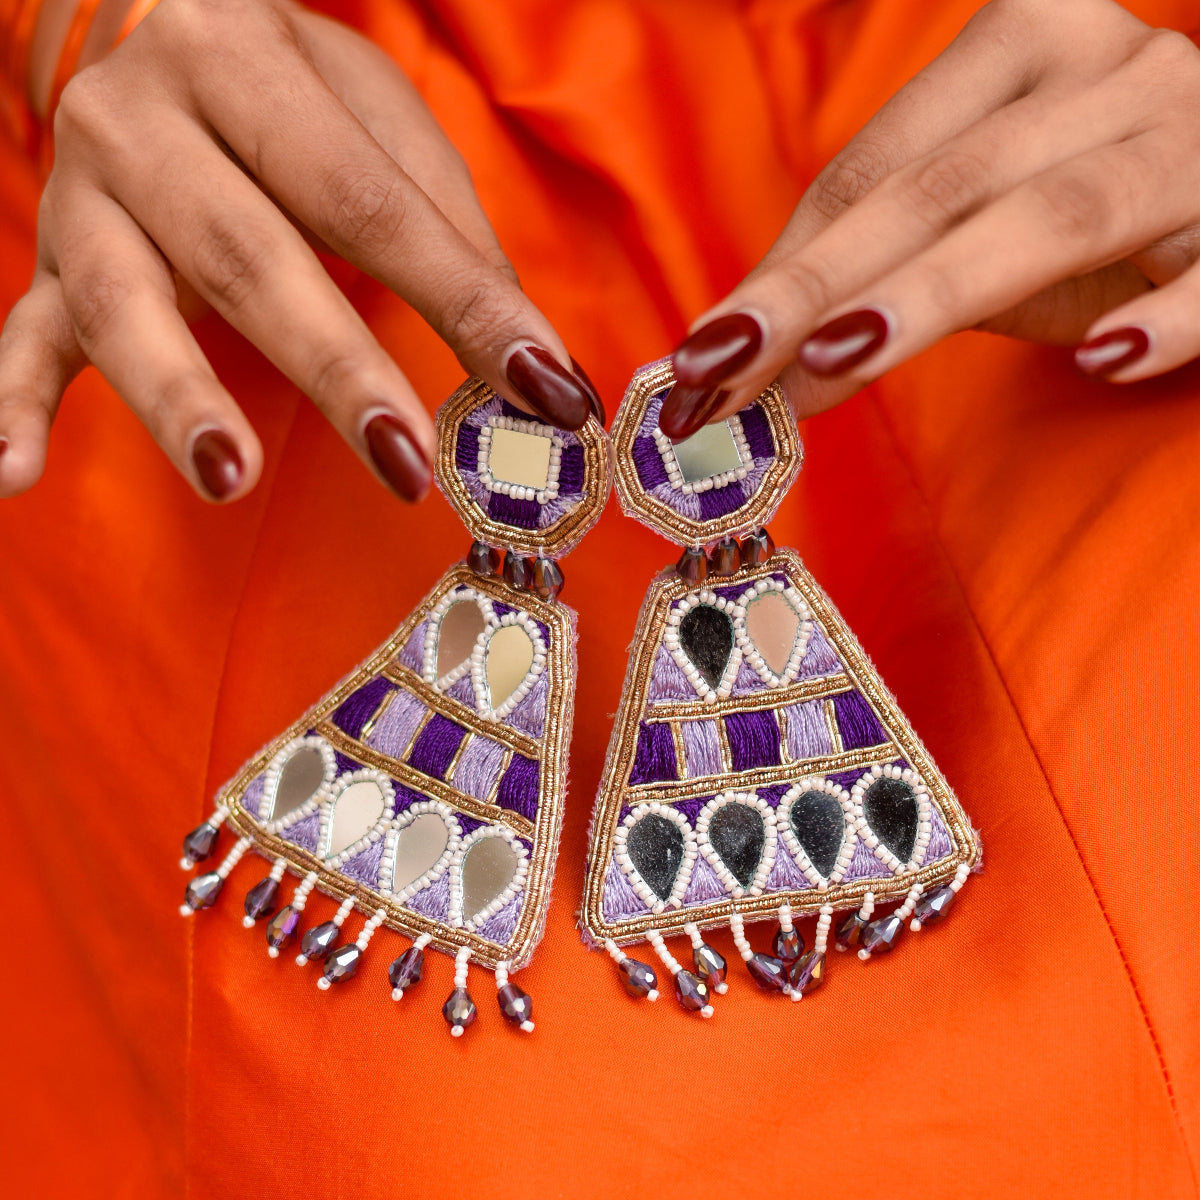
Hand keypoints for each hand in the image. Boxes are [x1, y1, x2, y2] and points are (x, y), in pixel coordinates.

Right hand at [0, 0, 599, 501]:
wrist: (141, 18)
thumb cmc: (282, 87)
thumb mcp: (371, 114)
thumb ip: (440, 220)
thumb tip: (521, 345)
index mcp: (249, 64)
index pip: (371, 201)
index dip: (464, 301)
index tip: (546, 390)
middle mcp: (147, 116)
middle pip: (250, 256)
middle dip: (336, 367)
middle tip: (408, 463)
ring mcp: (85, 194)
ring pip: (126, 303)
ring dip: (179, 397)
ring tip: (229, 479)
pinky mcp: (46, 257)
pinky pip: (23, 332)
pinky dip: (6, 404)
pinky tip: (10, 474)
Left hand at [661, 0, 1199, 437]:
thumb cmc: (1102, 203)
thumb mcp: (986, 210)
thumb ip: (888, 259)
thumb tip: (758, 355)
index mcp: (1029, 45)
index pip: (879, 165)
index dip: (786, 263)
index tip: (705, 352)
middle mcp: (1113, 73)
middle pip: (939, 187)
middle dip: (819, 286)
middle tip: (727, 372)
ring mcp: (1194, 143)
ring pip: (1054, 214)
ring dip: (938, 290)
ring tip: (836, 360)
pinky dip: (1164, 316)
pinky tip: (1101, 360)